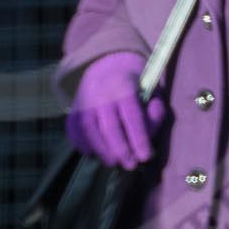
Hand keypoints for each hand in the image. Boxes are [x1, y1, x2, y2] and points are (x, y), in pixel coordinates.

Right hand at [65, 51, 165, 168]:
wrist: (108, 64)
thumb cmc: (135, 84)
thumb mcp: (153, 91)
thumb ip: (155, 112)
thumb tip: (148, 134)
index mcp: (123, 84)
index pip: (131, 115)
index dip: (139, 138)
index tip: (145, 157)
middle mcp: (101, 91)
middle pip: (109, 125)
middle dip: (121, 149)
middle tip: (130, 165)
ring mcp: (83, 99)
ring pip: (88, 129)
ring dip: (101, 150)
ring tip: (113, 162)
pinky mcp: (73, 108)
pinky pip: (73, 128)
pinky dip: (81, 143)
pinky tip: (92, 152)